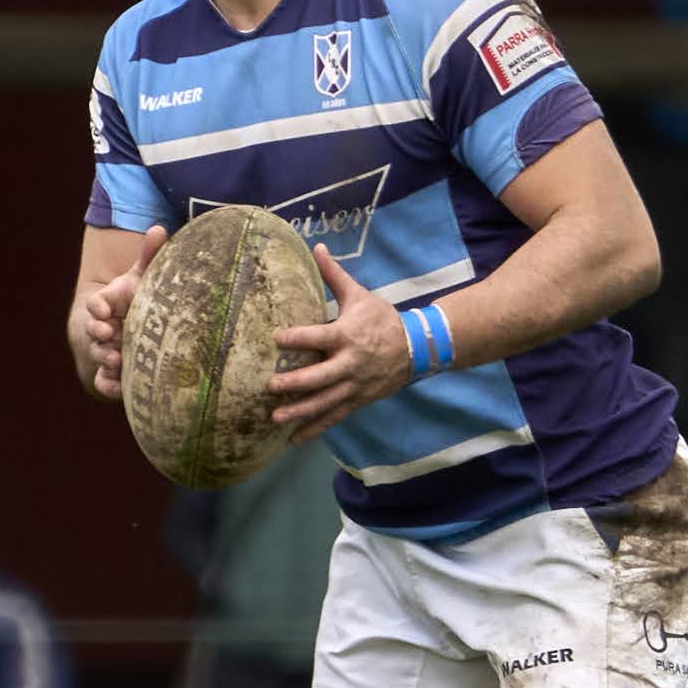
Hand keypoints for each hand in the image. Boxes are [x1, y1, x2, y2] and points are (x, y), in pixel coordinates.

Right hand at [82, 226, 168, 399]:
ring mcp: (105, 350)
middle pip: (93, 330)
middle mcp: (102, 328)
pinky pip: (105, 382)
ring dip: (105, 358)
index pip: (95, 304)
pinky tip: (121, 388)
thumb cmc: (138, 300)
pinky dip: (109, 386)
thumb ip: (149, 255)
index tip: (104, 310)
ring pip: (98, 355)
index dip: (97, 306)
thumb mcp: (143, 278)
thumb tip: (160, 228)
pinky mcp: (111, 372)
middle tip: (110, 334)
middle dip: (98, 333)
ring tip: (118, 360)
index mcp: (108, 305)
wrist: (134, 328)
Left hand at [268, 247, 414, 439]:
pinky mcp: (357, 400)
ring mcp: (354, 386)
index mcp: (348, 335)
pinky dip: (315, 429)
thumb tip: (316, 248)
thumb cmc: (382, 320)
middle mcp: (350, 363)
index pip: (319, 337)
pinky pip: (334, 417)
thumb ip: (334, 275)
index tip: (276, 339)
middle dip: (295, 383)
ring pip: (325, 402)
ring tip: (276, 419)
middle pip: (320, 377)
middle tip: (270, 386)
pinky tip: (294, 439)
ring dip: (300, 412)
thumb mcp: (360, 296)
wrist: (416, 348)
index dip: (297, 338)